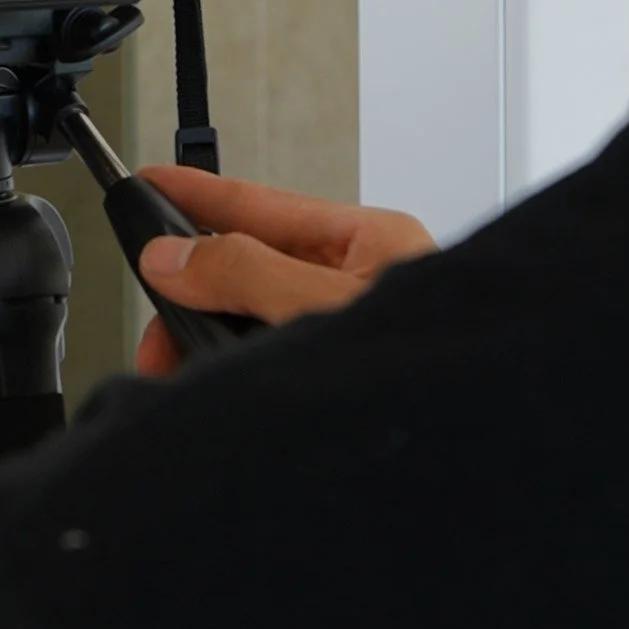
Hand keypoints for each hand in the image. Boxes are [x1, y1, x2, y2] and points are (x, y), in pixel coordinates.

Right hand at [134, 167, 434, 374]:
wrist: (478, 444)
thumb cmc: (426, 370)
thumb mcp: (324, 308)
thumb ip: (249, 274)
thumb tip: (178, 255)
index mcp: (371, 244)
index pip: (265, 205)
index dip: (199, 193)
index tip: (150, 183)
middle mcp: (360, 283)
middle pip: (252, 266)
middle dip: (193, 299)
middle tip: (156, 333)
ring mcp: (348, 331)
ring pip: (255, 320)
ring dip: (209, 345)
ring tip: (181, 375)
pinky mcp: (340, 375)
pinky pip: (268, 361)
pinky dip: (235, 375)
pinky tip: (219, 392)